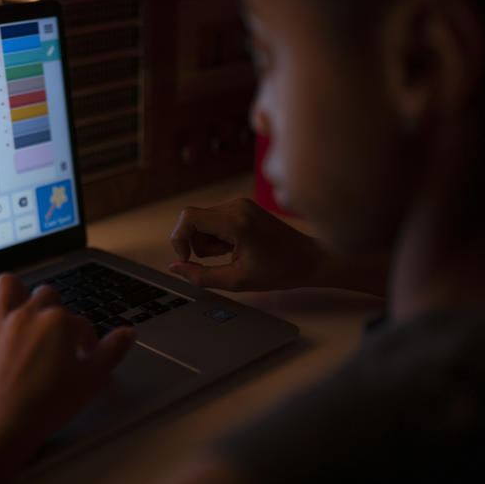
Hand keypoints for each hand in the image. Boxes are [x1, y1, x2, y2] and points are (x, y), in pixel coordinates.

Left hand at [0, 273, 134, 448]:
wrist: (4, 425)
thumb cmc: (48, 404)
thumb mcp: (92, 379)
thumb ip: (111, 352)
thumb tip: (127, 333)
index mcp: (56, 321)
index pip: (79, 320)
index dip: (86, 338)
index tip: (86, 356)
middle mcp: (26, 315)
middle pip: (46, 295)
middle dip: (56, 310)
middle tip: (59, 337)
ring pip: (7, 287)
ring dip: (17, 293)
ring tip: (25, 310)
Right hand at [168, 198, 324, 291]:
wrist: (310, 259)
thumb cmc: (279, 270)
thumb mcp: (236, 280)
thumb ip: (201, 276)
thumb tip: (175, 268)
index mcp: (235, 221)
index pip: (188, 217)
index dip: (179, 239)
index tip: (187, 260)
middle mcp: (236, 206)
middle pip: (193, 219)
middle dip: (197, 244)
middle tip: (220, 260)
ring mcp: (240, 203)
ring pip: (203, 220)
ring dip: (208, 241)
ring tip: (231, 254)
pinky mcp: (243, 206)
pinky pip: (215, 219)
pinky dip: (218, 235)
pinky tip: (236, 246)